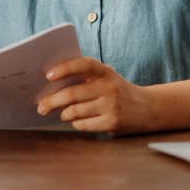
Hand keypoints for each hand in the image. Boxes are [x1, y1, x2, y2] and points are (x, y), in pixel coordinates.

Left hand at [36, 58, 157, 134]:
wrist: (148, 108)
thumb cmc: (118, 91)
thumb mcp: (108, 78)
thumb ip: (86, 78)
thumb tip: (52, 86)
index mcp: (106, 72)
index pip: (84, 64)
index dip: (65, 68)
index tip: (48, 75)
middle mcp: (109, 87)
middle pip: (72, 94)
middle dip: (52, 101)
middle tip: (41, 106)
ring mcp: (112, 106)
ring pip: (75, 111)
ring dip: (64, 114)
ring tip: (62, 113)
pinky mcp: (112, 123)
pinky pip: (83, 124)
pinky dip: (76, 123)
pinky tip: (78, 121)